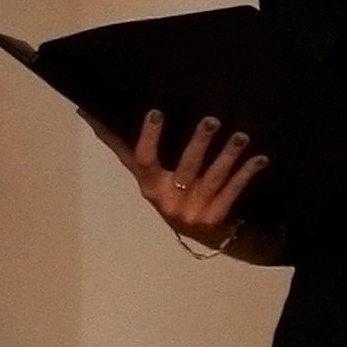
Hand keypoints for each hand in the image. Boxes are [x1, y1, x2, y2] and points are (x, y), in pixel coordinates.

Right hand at [87, 108, 269, 247]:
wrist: (204, 235)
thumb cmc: (169, 193)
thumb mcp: (146, 174)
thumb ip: (120, 145)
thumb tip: (86, 112)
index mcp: (150, 185)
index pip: (144, 160)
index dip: (149, 137)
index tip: (156, 111)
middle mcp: (170, 199)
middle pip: (186, 168)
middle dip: (199, 143)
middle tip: (212, 119)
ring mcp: (194, 210)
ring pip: (213, 178)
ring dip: (227, 156)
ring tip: (241, 136)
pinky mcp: (217, 217)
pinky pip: (233, 192)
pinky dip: (245, 175)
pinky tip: (259, 158)